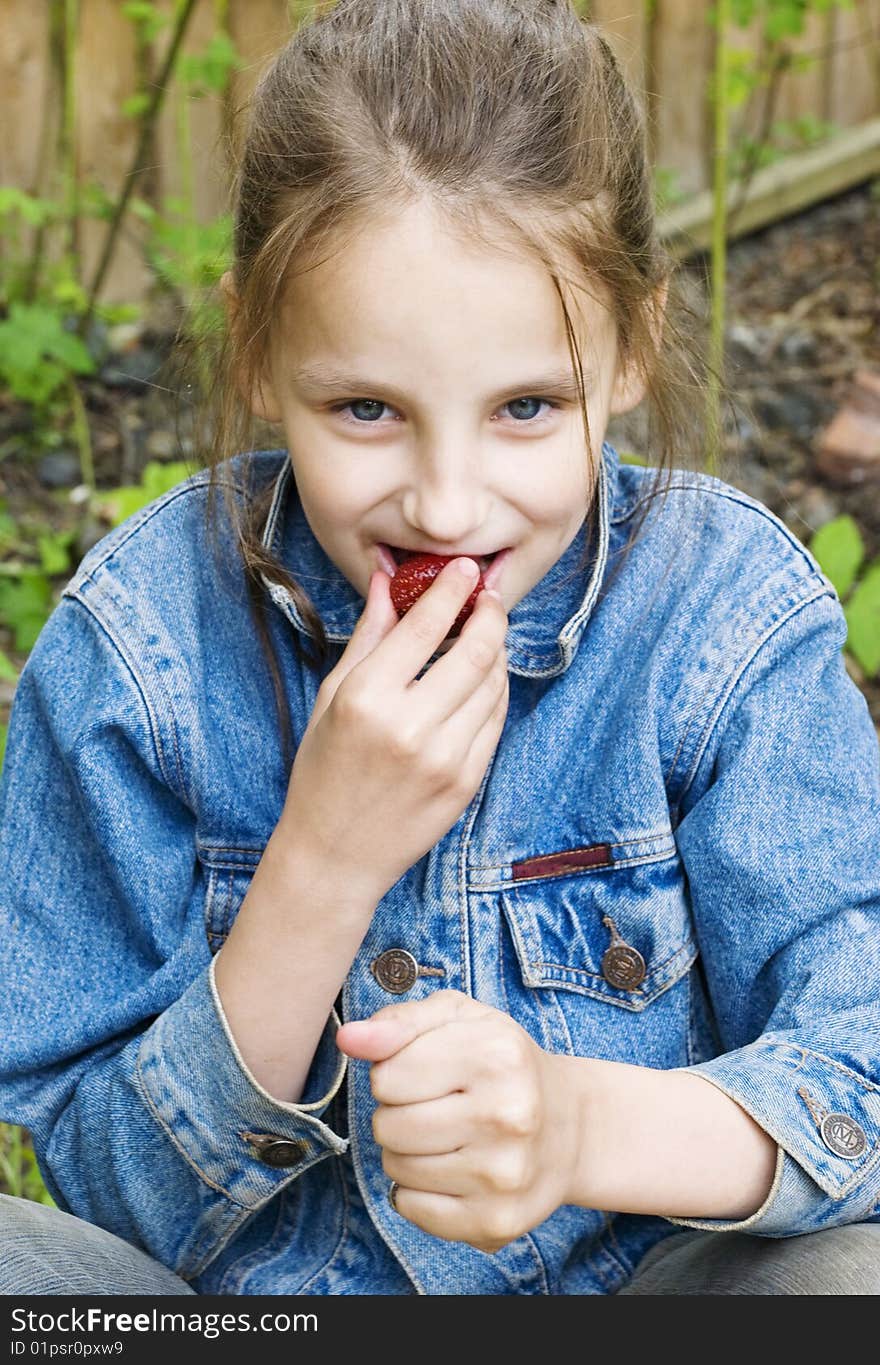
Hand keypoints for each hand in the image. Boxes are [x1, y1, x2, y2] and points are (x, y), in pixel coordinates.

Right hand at [277, 561, 508, 907]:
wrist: (335, 854)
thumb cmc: (323, 772)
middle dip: (489, 614)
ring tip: (486, 634)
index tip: (465, 569)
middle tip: (488, 597)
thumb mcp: (332, 698)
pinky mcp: (467, 782)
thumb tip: (388, 582)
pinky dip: (496, 690)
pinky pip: (496, 720)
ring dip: (497, 651)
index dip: (451, 589)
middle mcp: (410, 727)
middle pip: (475, 651)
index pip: (424, 626)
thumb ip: (368, 637)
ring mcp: (445, 758)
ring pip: (494, 684)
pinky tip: (485, 678)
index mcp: (367, 699)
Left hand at [336, 991, 578, 1252]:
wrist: (570, 1126)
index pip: (387, 1077)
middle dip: (398, 1114)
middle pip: (388, 1127)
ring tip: (446, 1136)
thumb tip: (349, 1038)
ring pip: (396, 1169)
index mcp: (496, 1055)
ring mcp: (504, 1174)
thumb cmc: (502, 1062)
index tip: (426, 1072)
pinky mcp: (497, 1221)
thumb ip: (400, 1021)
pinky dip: (418, 1192)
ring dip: (406, 1152)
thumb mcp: (458, 1019)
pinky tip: (451, 1170)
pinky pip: (412, 1209)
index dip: (394, 1073)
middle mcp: (507, 1116)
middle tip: (435, 1106)